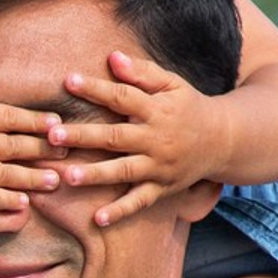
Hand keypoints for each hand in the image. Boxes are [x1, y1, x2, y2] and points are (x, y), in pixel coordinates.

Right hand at [0, 60, 61, 220]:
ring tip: (55, 180)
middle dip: (43, 149)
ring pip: (7, 175)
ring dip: (34, 178)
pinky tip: (24, 201)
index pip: (8, 116)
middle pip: (14, 146)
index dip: (35, 120)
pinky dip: (8, 201)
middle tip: (66, 150)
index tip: (56, 124)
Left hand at [43, 50, 231, 225]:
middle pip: (115, 137)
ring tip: (68, 177)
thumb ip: (142, 73)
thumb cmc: (188, 107)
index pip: (122, 97)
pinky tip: (98, 219)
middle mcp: (155, 139)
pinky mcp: (161, 188)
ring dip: (96, 175)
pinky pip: (139, 201)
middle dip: (84, 136)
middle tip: (53, 135)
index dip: (96, 89)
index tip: (69, 81)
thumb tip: (112, 57)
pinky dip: (120, 211)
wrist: (223, 140)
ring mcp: (158, 166)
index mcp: (156, 109)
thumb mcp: (172, 84)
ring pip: (124, 171)